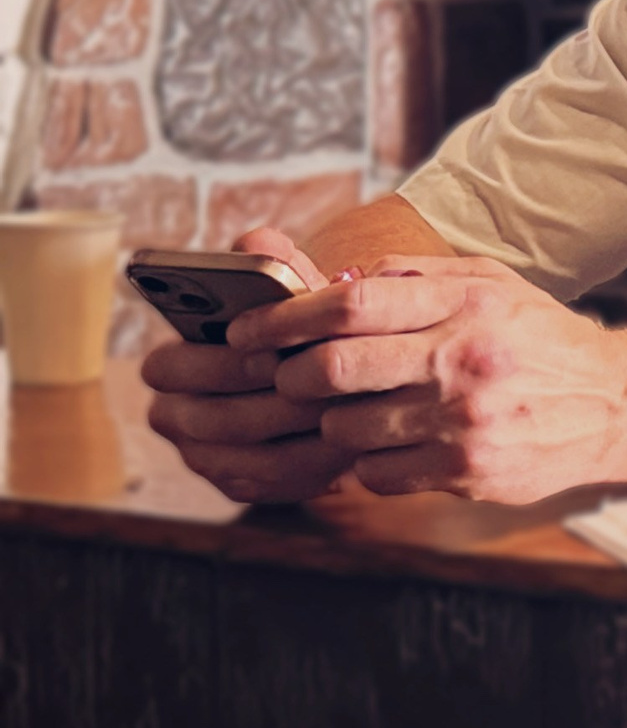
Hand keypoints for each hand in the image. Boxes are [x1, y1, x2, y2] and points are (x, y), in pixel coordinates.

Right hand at [141, 226, 351, 503]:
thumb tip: (258, 242)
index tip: (273, 354)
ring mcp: (207, 458)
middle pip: (216, 418)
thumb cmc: (300, 325)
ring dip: (303, 434)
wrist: (329, 374)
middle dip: (274, 401)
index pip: (171, 367)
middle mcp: (177, 416)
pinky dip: (318, 464)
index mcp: (171, 364)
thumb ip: (271, 264)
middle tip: (326, 386)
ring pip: (251, 456)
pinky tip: (355, 442)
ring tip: (350, 410)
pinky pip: (278, 483)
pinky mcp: (245, 486)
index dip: (223, 362)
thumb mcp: (289, 291)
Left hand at [236, 255, 626, 503]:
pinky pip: (377, 473)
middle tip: (289, 377)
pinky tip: (396, 443)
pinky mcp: (467, 470)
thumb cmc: (540, 339)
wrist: (615, 403)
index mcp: (465, 304)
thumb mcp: (491, 284)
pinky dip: (370, 461)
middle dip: (291, 375)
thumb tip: (332, 281)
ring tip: (357, 411)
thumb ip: (416, 275)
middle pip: (332, 367)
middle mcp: (463, 359)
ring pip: (346, 427)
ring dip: (334, 421)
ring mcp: (464, 421)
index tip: (246, 333)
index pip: (347, 304)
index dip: (281, 319)